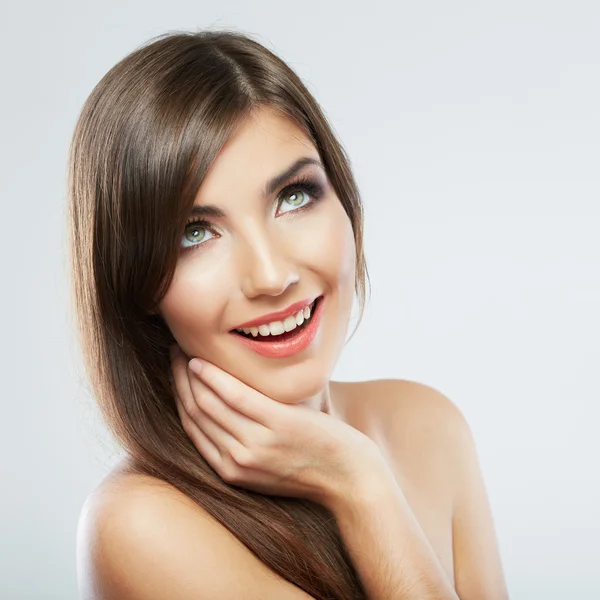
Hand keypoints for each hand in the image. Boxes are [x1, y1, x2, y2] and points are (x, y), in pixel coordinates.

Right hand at [169, 344, 383, 506]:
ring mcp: (255, 444)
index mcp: (230, 470)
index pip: (191, 428)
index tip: (174, 374)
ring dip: (189, 374)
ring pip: (207, 403)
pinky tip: (202, 362)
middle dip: (177, 381)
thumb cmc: (309, 464)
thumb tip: (223, 411)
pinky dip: (214, 377)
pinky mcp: (276, 426)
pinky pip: (235, 396)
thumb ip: (241, 443)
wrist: (349, 479)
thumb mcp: (265, 465)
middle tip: (173, 356)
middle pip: (194, 413)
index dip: (178, 397)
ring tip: (184, 352)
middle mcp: (236, 460)